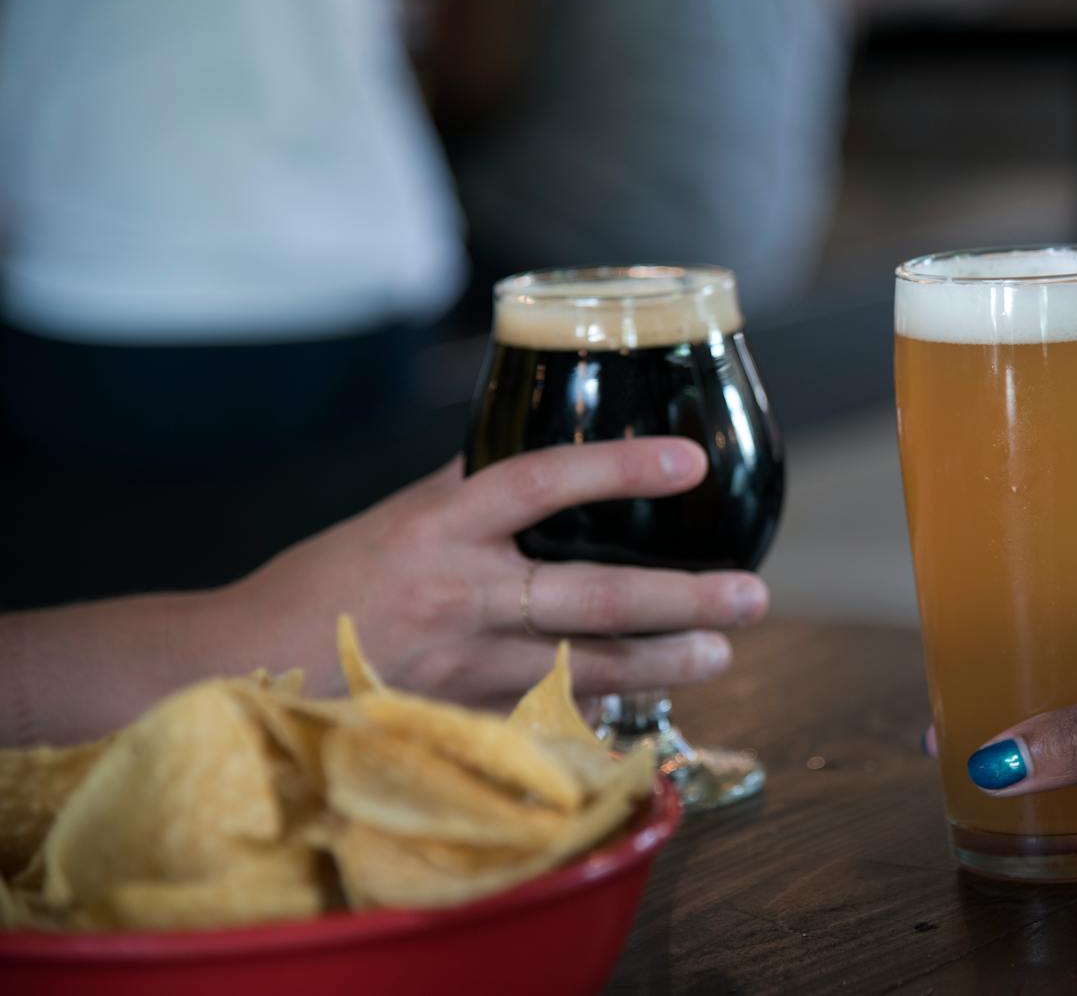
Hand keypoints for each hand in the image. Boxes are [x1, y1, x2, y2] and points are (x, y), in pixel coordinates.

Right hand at [229, 438, 766, 704]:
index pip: (540, 481)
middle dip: (683, 598)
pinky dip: (605, 710)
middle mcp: (460, 596)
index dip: (618, 467)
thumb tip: (534, 438)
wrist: (243, 668)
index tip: (689, 460)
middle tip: (750, 595)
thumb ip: (469, 487)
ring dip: (664, 664)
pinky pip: (551, 715)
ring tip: (722, 654)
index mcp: (440, 526)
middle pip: (593, 596)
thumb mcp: (395, 517)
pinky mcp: (465, 719)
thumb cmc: (325, 582)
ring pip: (588, 668)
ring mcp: (466, 668)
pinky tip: (653, 704)